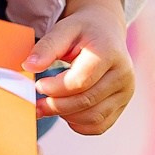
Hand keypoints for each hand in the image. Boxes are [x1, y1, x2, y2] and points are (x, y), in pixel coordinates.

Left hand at [25, 0, 133, 135]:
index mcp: (109, 53)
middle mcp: (123, 74)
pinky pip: (99, 125)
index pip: (80, 81)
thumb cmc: (83, 30)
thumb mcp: (64, 29)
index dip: (55, 88)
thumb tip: (29, 66)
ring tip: (50, 105)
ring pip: (93, 118)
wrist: (106, 31)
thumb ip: (47, 47)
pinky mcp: (122, 105)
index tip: (38, 85)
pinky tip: (65, 111)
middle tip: (37, 104)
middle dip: (56, 105)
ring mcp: (125, 92)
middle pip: (86, 101)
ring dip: (66, 116)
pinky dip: (78, 124)